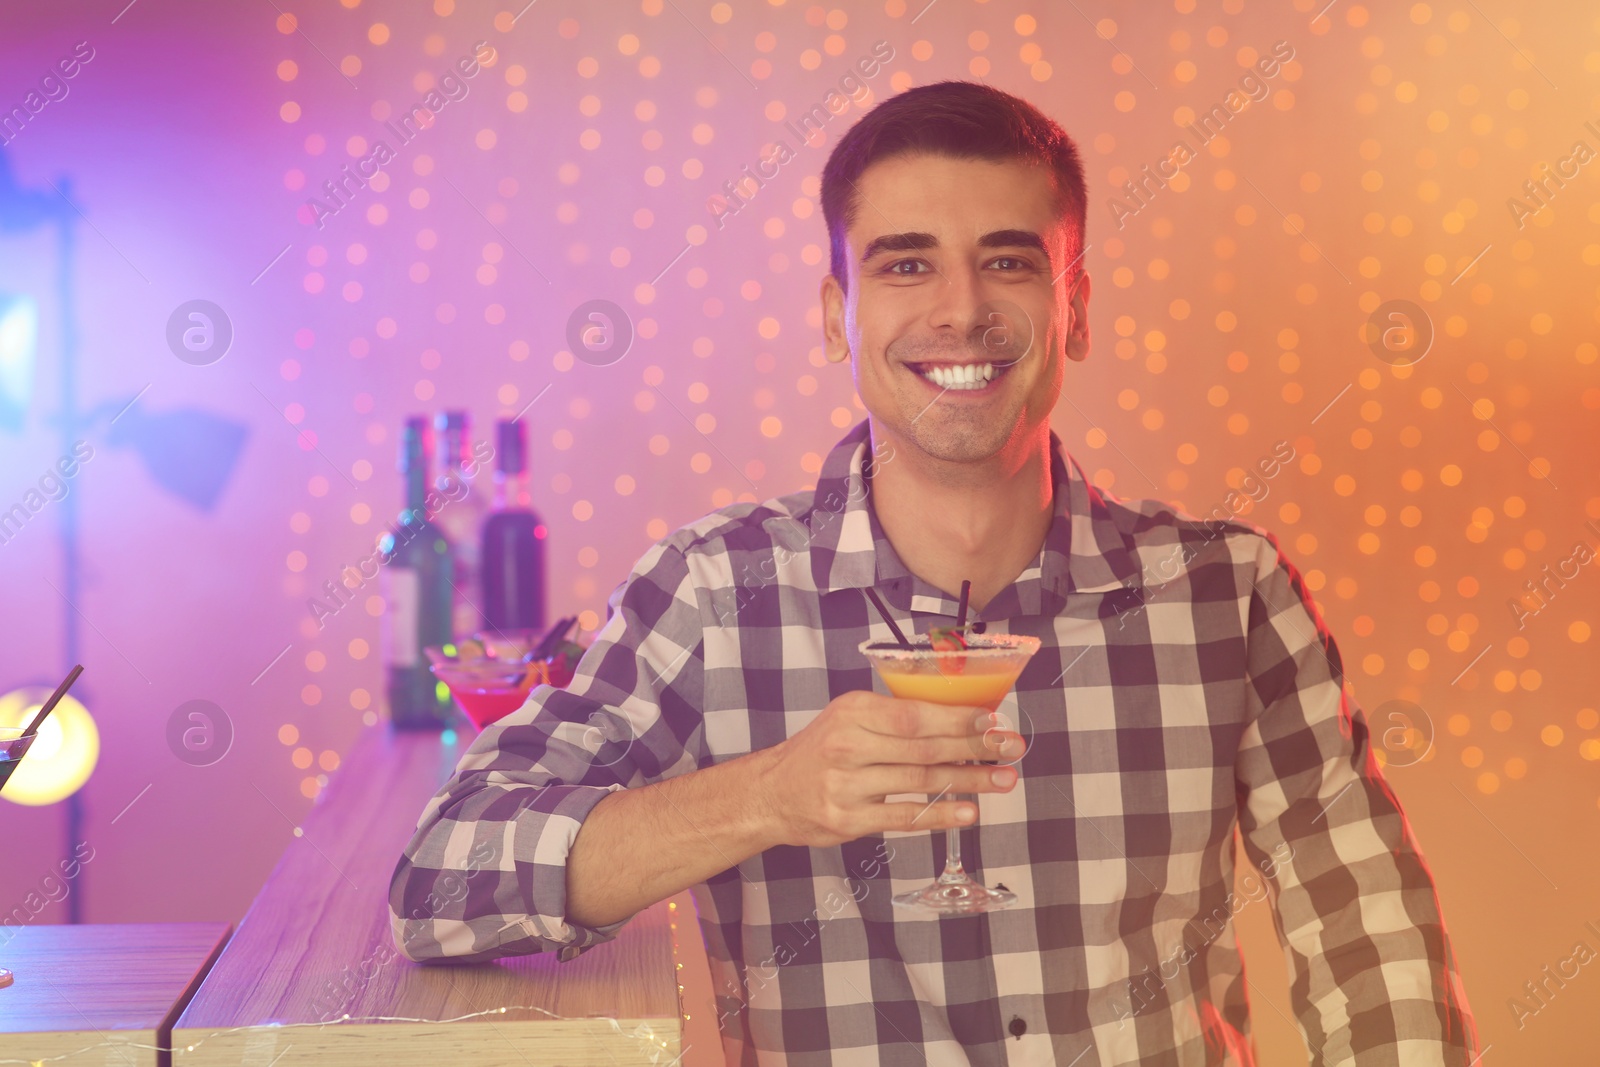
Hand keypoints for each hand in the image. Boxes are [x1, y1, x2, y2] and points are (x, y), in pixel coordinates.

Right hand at [753, 690, 1025, 848]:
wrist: (771, 793)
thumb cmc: (820, 752)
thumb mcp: (848, 719)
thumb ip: (893, 718)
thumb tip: (959, 719)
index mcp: (852, 712)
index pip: (915, 715)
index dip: (958, 719)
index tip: (993, 721)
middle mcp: (847, 746)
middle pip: (924, 747)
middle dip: (976, 748)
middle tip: (1012, 749)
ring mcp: (846, 785)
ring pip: (920, 782)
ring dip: (968, 781)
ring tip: (1002, 780)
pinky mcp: (847, 820)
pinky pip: (905, 817)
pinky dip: (941, 815)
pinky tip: (969, 813)